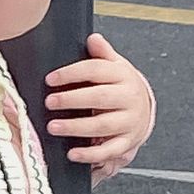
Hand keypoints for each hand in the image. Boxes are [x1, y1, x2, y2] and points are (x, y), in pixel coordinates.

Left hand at [45, 33, 153, 170]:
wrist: (144, 110)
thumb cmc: (122, 88)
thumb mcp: (115, 67)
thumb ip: (102, 54)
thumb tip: (93, 39)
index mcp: (123, 75)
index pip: (96, 70)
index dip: (72, 73)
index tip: (51, 80)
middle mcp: (128, 98)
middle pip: (99, 97)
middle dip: (72, 100)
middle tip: (50, 102)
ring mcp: (129, 121)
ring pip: (102, 125)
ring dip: (75, 127)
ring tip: (54, 127)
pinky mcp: (126, 142)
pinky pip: (108, 150)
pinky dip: (89, 154)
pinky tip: (72, 153)